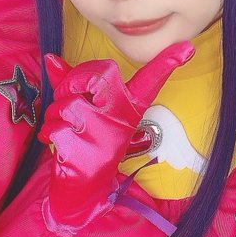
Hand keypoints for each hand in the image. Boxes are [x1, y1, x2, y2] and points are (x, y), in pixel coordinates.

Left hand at [38, 41, 194, 235]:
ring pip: (68, 102)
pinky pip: (55, 125)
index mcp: (128, 107)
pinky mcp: (84, 150)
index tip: (187, 48)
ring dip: (55, 114)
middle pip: (97, 76)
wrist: (81, 189)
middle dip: (71, 82)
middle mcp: (122, 119)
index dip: (166, 63)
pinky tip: (58, 144)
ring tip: (65, 129)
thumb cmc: (85, 140)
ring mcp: (104, 135)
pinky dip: (49, 132)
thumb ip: (74, 83)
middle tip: (68, 99)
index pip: (150, 81)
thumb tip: (51, 58)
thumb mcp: (87, 109)